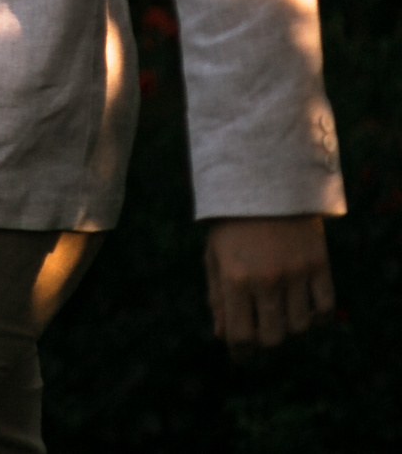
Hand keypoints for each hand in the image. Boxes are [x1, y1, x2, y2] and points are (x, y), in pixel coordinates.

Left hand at [206, 215, 334, 354]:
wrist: (264, 184)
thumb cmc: (232, 223)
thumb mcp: (214, 257)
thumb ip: (218, 297)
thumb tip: (224, 336)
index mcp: (234, 278)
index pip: (240, 335)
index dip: (240, 353)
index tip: (241, 356)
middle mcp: (266, 280)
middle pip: (273, 337)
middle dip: (264, 341)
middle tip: (260, 332)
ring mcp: (296, 273)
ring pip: (300, 327)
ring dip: (290, 327)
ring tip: (280, 313)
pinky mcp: (319, 265)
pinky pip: (326, 308)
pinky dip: (317, 316)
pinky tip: (305, 309)